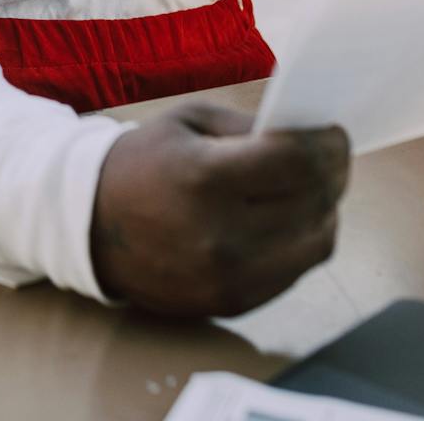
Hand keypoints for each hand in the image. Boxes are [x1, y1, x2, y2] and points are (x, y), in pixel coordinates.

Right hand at [90, 100, 349, 317]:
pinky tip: (287, 220)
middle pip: (316, 201)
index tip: (334, 134)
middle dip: (333, 173)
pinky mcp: (233, 302)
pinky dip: (302, 241)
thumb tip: (311, 137)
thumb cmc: (142, 163)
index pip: (299, 160)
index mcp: (205, 178)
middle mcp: (220, 234)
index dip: (329, 144)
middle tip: (330, 157)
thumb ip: (252, 128)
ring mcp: (229, 276)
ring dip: (324, 210)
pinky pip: (295, 271)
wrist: (89, 226)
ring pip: (318, 242)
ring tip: (310, 189)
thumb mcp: (189, 122)